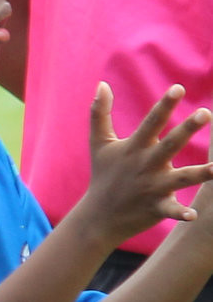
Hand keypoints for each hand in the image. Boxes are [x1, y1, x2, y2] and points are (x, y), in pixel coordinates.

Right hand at [72, 84, 212, 248]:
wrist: (98, 217)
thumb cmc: (103, 176)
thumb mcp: (99, 144)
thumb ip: (100, 113)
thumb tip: (102, 84)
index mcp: (134, 148)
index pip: (152, 122)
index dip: (165, 105)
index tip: (178, 88)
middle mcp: (145, 166)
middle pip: (170, 145)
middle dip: (188, 129)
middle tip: (206, 113)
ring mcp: (151, 187)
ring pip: (181, 178)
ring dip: (201, 173)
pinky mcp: (156, 208)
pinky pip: (172, 210)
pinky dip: (181, 213)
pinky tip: (194, 215)